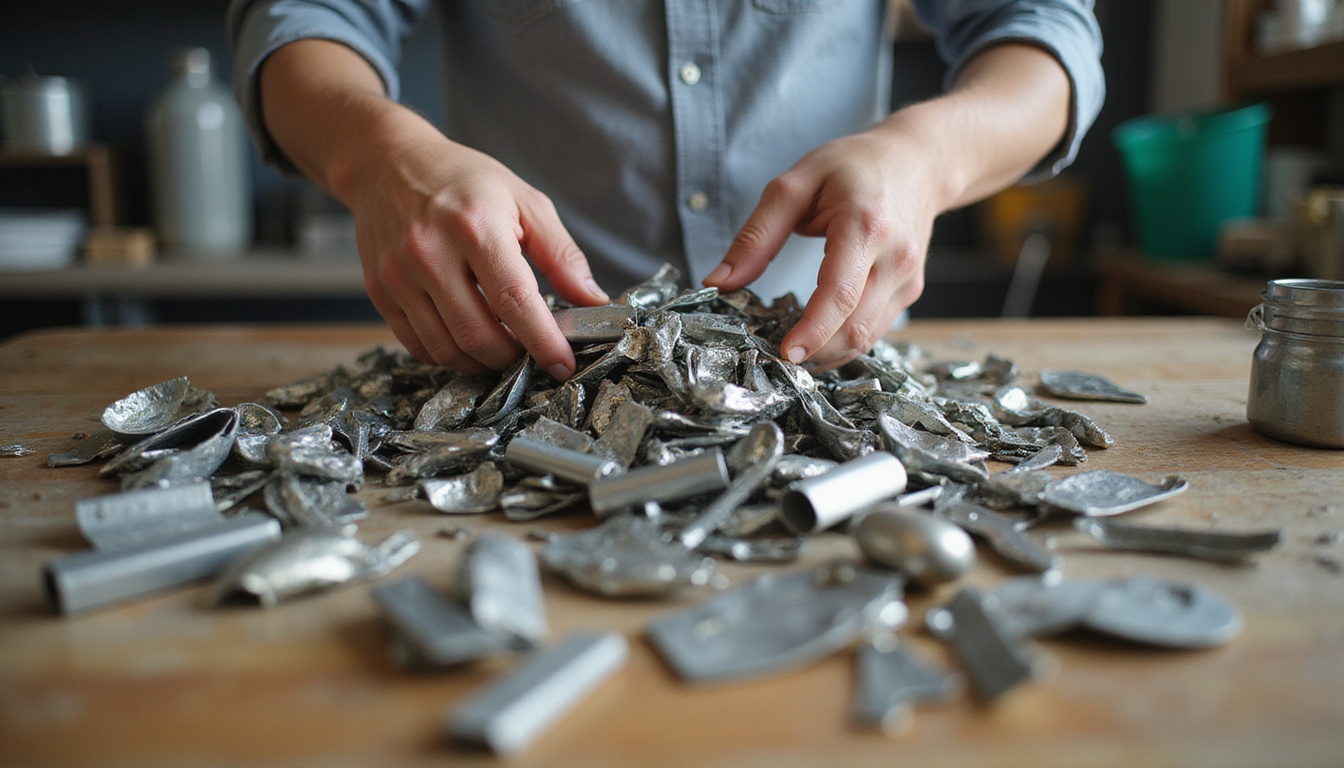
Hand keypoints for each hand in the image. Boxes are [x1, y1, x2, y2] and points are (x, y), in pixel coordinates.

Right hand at [256, 40, 607, 379]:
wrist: (388, 164)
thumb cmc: (463, 182)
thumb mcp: (524, 202)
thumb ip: (562, 255)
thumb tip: (593, 300)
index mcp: (475, 227)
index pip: (514, 301)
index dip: (542, 341)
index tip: (563, 364)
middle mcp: (430, 253)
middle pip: (478, 335)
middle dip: (512, 357)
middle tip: (531, 354)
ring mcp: (399, 276)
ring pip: (446, 349)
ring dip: (481, 363)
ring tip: (502, 350)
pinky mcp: (380, 292)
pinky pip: (418, 345)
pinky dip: (449, 355)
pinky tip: (467, 340)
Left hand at [704, 44, 1072, 369]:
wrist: (917, 160)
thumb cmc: (854, 166)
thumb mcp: (794, 185)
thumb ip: (756, 236)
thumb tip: (719, 282)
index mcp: (865, 226)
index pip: (840, 293)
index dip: (813, 330)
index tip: (785, 353)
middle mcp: (895, 256)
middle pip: (856, 326)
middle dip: (815, 351)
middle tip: (774, 354)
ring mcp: (908, 277)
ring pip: (868, 336)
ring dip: (828, 352)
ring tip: (792, 346)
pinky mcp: (910, 290)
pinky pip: (876, 328)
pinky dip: (845, 340)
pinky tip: (818, 334)